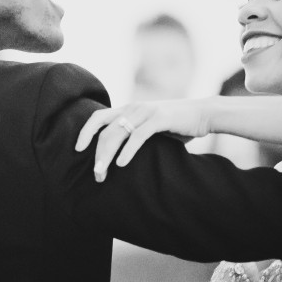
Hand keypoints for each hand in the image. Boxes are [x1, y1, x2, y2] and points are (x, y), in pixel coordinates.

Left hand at [75, 100, 212, 181]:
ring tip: (102, 173)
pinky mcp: (159, 119)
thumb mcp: (151, 127)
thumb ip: (136, 134)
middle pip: (105, 129)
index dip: (85, 132)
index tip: (77, 149)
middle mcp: (134, 107)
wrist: (204, 114)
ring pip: (117, 133)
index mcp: (129, 109)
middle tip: (96, 173)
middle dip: (97, 153)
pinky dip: (127, 150)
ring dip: (107, 155)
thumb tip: (121, 155)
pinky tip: (121, 164)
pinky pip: (138, 135)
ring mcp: (146, 112)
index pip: (98, 116)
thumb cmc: (178, 124)